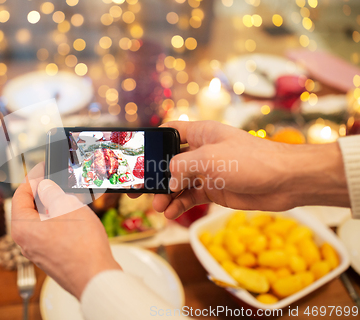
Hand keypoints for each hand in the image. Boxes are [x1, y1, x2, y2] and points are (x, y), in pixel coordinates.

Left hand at [11, 163, 120, 299]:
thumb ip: (51, 192)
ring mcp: (39, 252)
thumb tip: (45, 186)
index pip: (20, 194)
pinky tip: (76, 216)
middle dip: (45, 192)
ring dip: (55, 207)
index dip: (32, 177)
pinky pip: (52, 233)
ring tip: (71, 196)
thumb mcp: (66, 205)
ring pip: (43, 221)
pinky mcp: (52, 258)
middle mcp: (26, 241)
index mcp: (22, 227)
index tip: (43, 168)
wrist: (96, 277)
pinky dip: (61, 221)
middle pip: (30, 208)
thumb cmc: (80, 246)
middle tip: (58, 180)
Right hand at [151, 121, 348, 218]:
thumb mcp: (210, 159)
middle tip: (142, 191)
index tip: (137, 156)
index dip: (153, 142)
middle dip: (156, 177)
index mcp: (200, 133)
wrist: (285, 181)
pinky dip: (179, 205)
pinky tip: (171, 214)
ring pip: (178, 183)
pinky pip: (190, 197)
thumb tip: (168, 181)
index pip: (169, 131)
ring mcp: (207, 171)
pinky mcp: (214, 189)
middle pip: (169, 162)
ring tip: (158, 208)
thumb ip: (182, 166)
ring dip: (166, 195)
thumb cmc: (251, 160)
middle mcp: (201, 151)